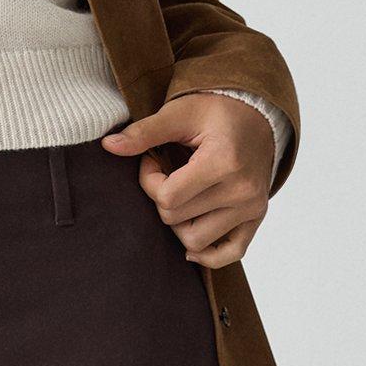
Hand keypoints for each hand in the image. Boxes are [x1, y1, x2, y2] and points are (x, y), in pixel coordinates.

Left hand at [102, 92, 276, 268]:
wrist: (258, 114)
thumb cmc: (216, 112)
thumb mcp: (180, 112)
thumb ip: (145, 132)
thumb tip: (108, 146)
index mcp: (224, 161)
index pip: (168, 198)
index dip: (150, 182)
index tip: (152, 162)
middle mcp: (242, 189)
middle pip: (177, 220)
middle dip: (162, 200)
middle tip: (167, 175)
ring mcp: (252, 207)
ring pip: (195, 241)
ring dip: (179, 224)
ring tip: (183, 196)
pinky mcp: (256, 218)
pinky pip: (228, 254)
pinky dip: (208, 254)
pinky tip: (194, 238)